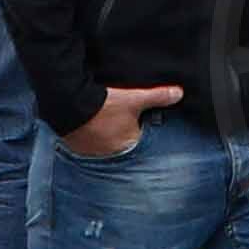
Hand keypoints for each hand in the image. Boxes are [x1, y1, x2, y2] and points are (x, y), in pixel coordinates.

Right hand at [64, 85, 180, 159]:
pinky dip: (89, 138)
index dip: (140, 132)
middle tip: (118, 123)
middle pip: (122, 145)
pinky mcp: (76, 148)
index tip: (137, 124)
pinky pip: (87, 145)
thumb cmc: (104, 104)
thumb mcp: (134, 98)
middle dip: (122, 135)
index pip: (140, 143)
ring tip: (104, 124)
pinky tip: (89, 127)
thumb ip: (157, 97)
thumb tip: (179, 93)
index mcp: (128, 145)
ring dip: (105, 138)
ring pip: (103, 146)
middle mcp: (111, 154)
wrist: (69, 103)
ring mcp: (92, 153)